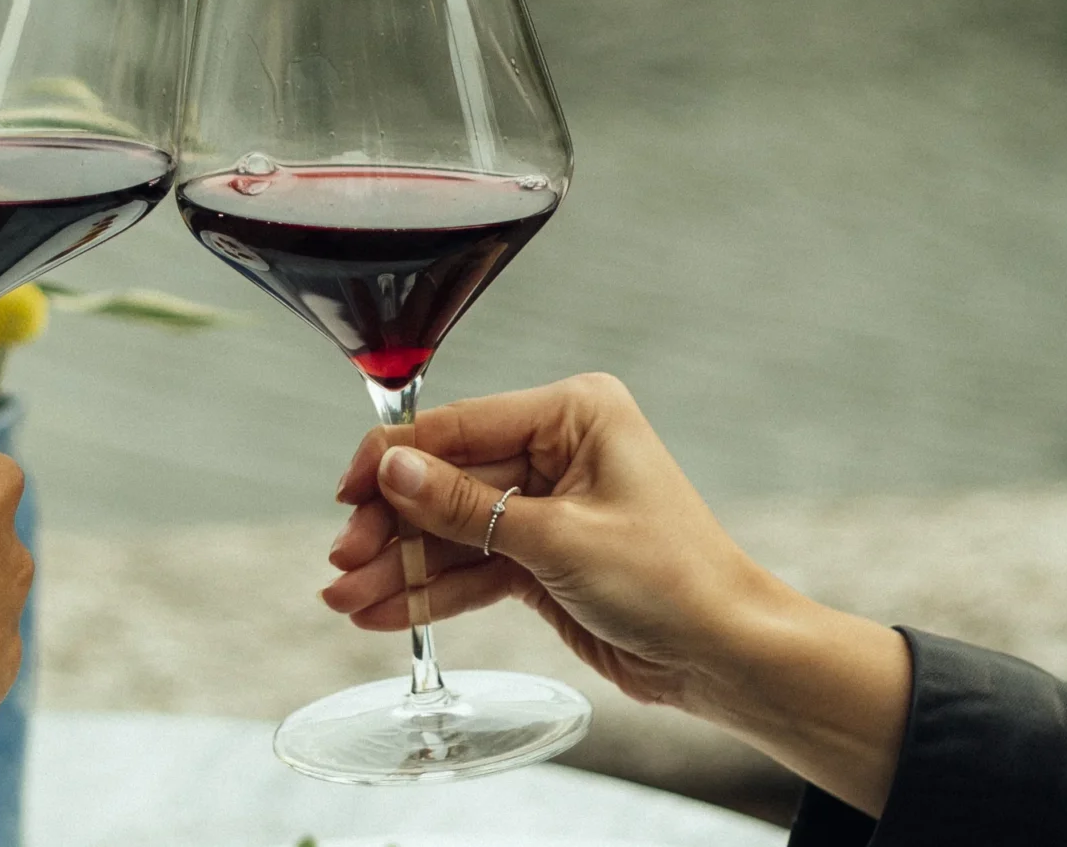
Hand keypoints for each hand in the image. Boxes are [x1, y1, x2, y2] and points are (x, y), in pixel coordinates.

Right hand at [323, 372, 909, 815]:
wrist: (725, 653)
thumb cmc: (673, 580)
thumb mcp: (557, 539)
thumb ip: (466, 507)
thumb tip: (394, 470)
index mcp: (574, 414)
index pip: (461, 426)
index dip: (397, 460)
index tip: (347, 494)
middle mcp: (557, 450)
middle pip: (448, 482)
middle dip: (392, 527)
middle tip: (342, 564)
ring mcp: (547, 504)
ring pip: (453, 530)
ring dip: (401, 566)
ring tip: (347, 599)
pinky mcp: (542, 556)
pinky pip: (473, 566)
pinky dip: (431, 591)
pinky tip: (385, 611)